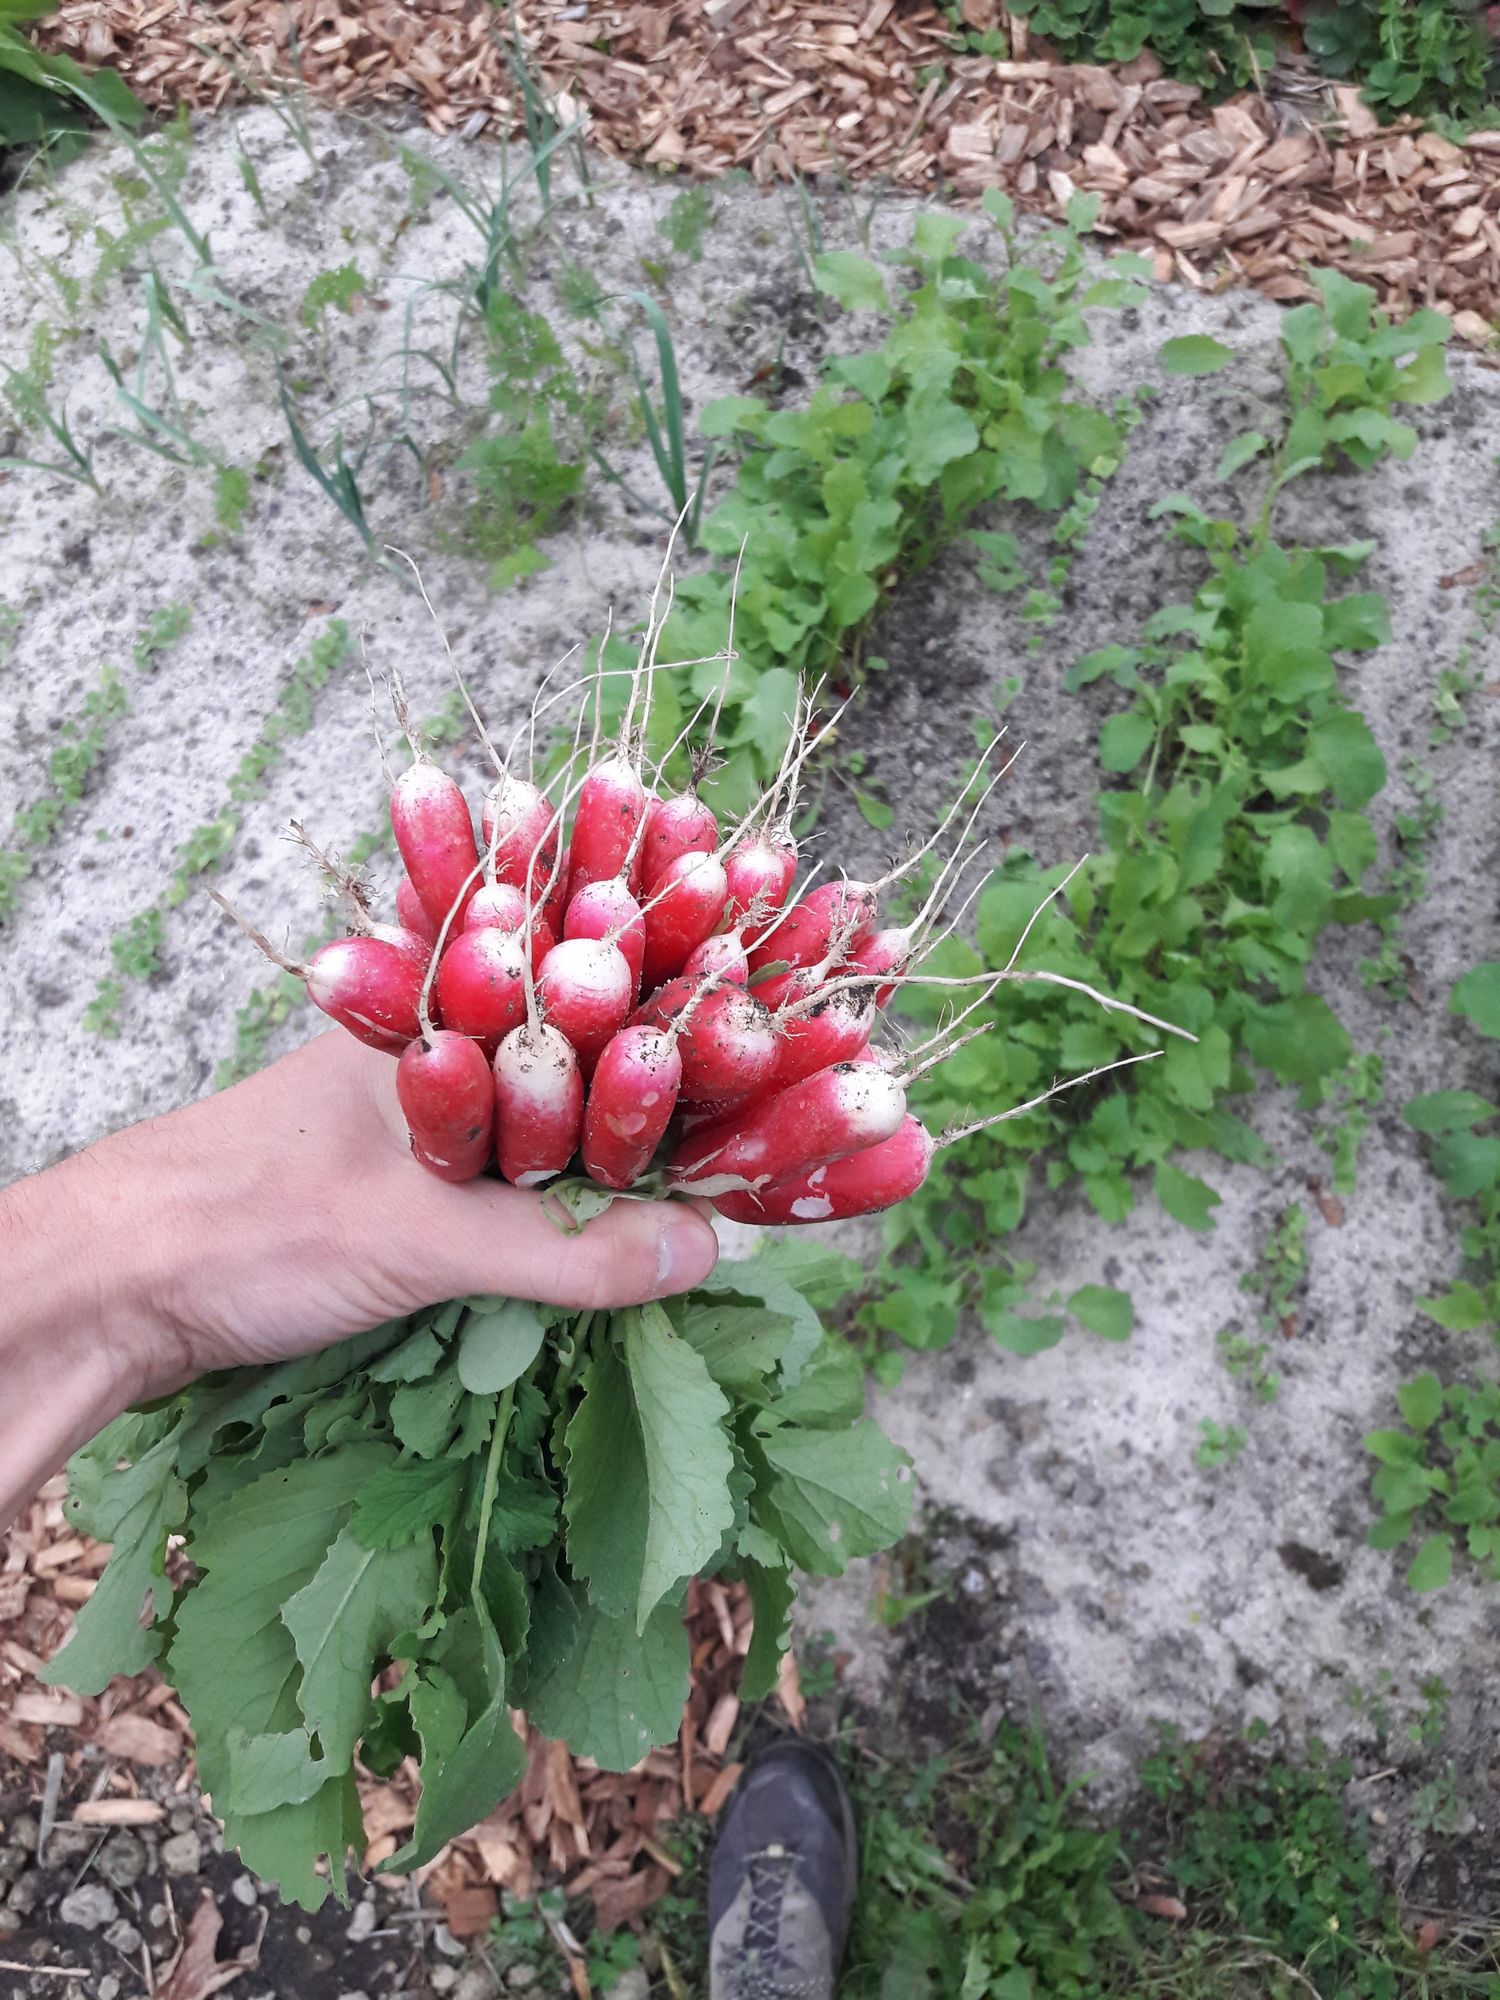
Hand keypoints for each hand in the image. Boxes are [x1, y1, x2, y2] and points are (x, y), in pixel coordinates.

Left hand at [0, 1031, 719, 1524]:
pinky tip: (609, 1245)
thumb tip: (700, 1247)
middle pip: (588, 1056)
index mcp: (447, 1011)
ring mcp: (423, 1113)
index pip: (595, 991)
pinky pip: (514, 1181)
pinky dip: (563, 1213)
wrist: (109, 1287)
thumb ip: (565, 1250)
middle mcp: (444, 1045)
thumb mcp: (419, 1240)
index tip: (769, 1053)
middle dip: (667, 1095)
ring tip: (703, 1200)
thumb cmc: (246, 1225)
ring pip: (554, 1120)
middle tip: (762, 1135)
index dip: (683, 1016)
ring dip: (617, 1159)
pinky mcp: (404, 1182)